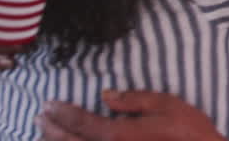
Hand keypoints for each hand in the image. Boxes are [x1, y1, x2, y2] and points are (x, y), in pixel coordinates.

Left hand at [36, 89, 225, 140]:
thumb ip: (132, 99)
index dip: (62, 113)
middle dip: (51, 129)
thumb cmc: (188, 131)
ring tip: (45, 134)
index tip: (49, 104)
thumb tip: (106, 94)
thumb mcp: (165, 105)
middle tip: (40, 117)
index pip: (80, 122)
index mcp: (118, 134)